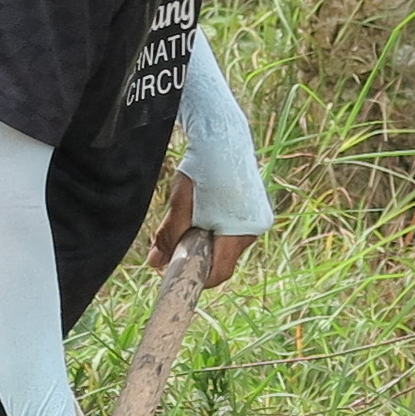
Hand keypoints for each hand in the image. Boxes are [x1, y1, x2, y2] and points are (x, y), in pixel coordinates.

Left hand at [150, 173, 252, 287]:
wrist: (222, 138)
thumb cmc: (201, 171)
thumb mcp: (179, 208)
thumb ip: (168, 238)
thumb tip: (155, 263)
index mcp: (239, 232)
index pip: (220, 272)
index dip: (199, 278)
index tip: (181, 273)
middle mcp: (255, 228)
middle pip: (225, 257)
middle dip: (202, 255)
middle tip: (182, 242)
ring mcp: (259, 217)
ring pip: (229, 242)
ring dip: (210, 239)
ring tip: (196, 217)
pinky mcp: (258, 207)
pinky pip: (236, 228)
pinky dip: (220, 226)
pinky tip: (209, 209)